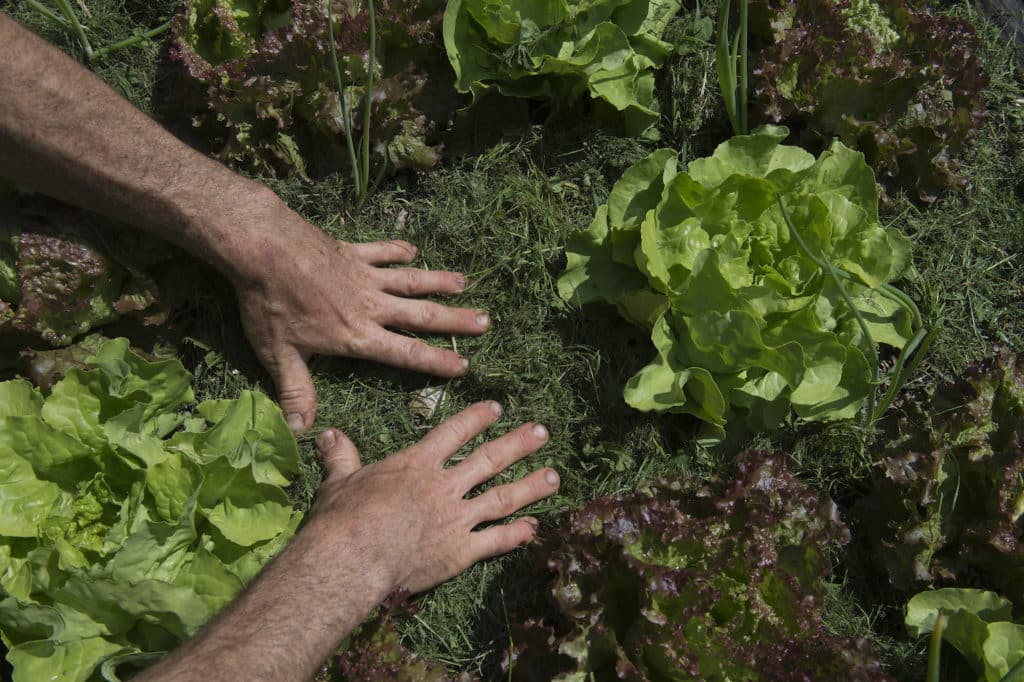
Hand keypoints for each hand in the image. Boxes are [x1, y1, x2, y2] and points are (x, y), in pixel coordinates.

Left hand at [232, 196, 490, 431]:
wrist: (266, 248)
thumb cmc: (271, 304)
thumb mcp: (279, 354)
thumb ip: (296, 391)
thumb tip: (303, 432)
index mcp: (357, 335)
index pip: (405, 353)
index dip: (435, 361)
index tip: (465, 366)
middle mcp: (371, 306)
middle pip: (421, 315)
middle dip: (455, 320)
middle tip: (485, 321)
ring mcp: (365, 276)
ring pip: (411, 282)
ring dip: (439, 283)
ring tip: (465, 285)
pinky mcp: (353, 251)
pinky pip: (382, 251)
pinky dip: (399, 251)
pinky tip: (414, 251)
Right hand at [308, 401, 559, 594]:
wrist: (353, 558)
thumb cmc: (343, 518)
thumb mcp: (339, 481)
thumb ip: (340, 456)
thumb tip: (326, 434)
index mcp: (417, 463)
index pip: (454, 432)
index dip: (477, 418)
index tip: (497, 408)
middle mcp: (444, 485)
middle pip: (490, 459)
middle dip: (519, 444)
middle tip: (543, 432)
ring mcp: (457, 518)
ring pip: (502, 497)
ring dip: (531, 486)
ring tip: (554, 476)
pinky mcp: (461, 551)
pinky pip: (496, 540)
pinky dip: (517, 534)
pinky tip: (534, 528)